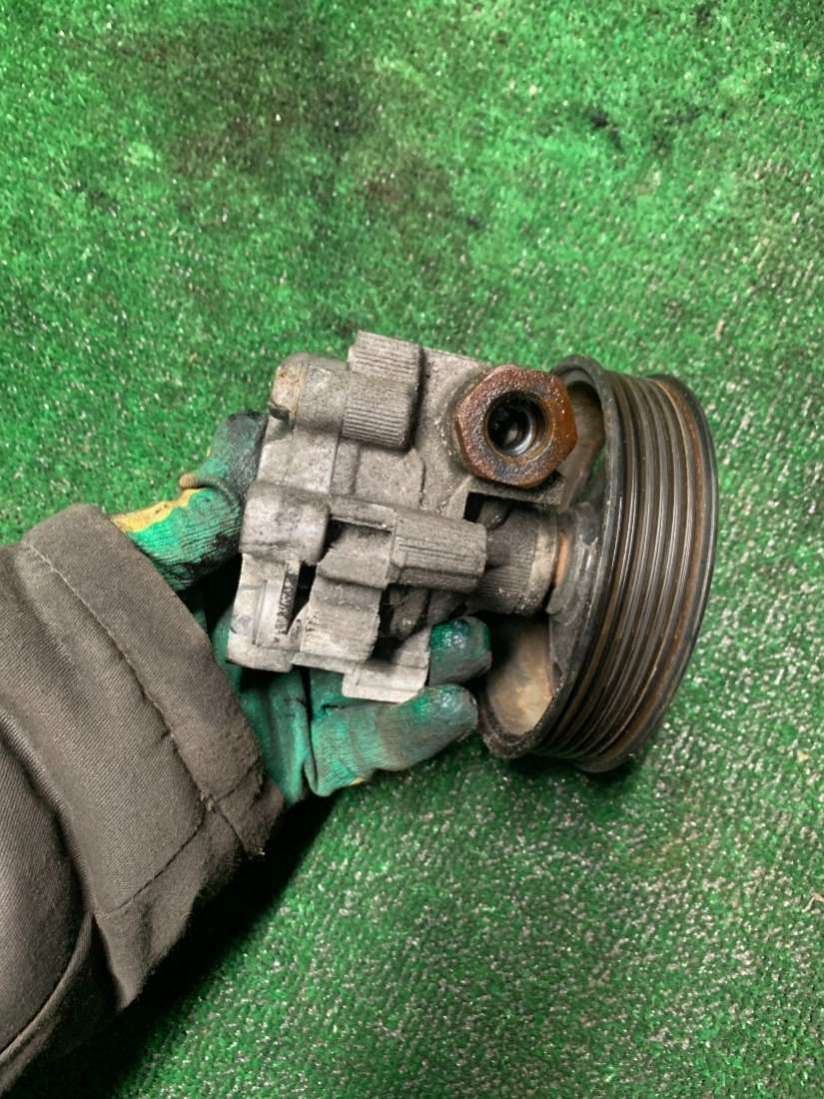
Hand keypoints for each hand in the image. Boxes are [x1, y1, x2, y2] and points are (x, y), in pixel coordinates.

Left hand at [114, 414, 490, 803]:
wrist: (82, 756)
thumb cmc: (109, 644)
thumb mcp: (142, 567)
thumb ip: (193, 519)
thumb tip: (244, 453)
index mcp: (249, 595)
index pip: (323, 560)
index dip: (370, 539)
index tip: (420, 515)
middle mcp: (281, 645)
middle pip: (365, 619)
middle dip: (421, 604)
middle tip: (469, 580)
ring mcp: (295, 705)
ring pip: (379, 680)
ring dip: (432, 664)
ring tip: (474, 644)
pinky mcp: (304, 763)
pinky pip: (367, 748)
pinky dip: (411, 731)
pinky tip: (450, 706)